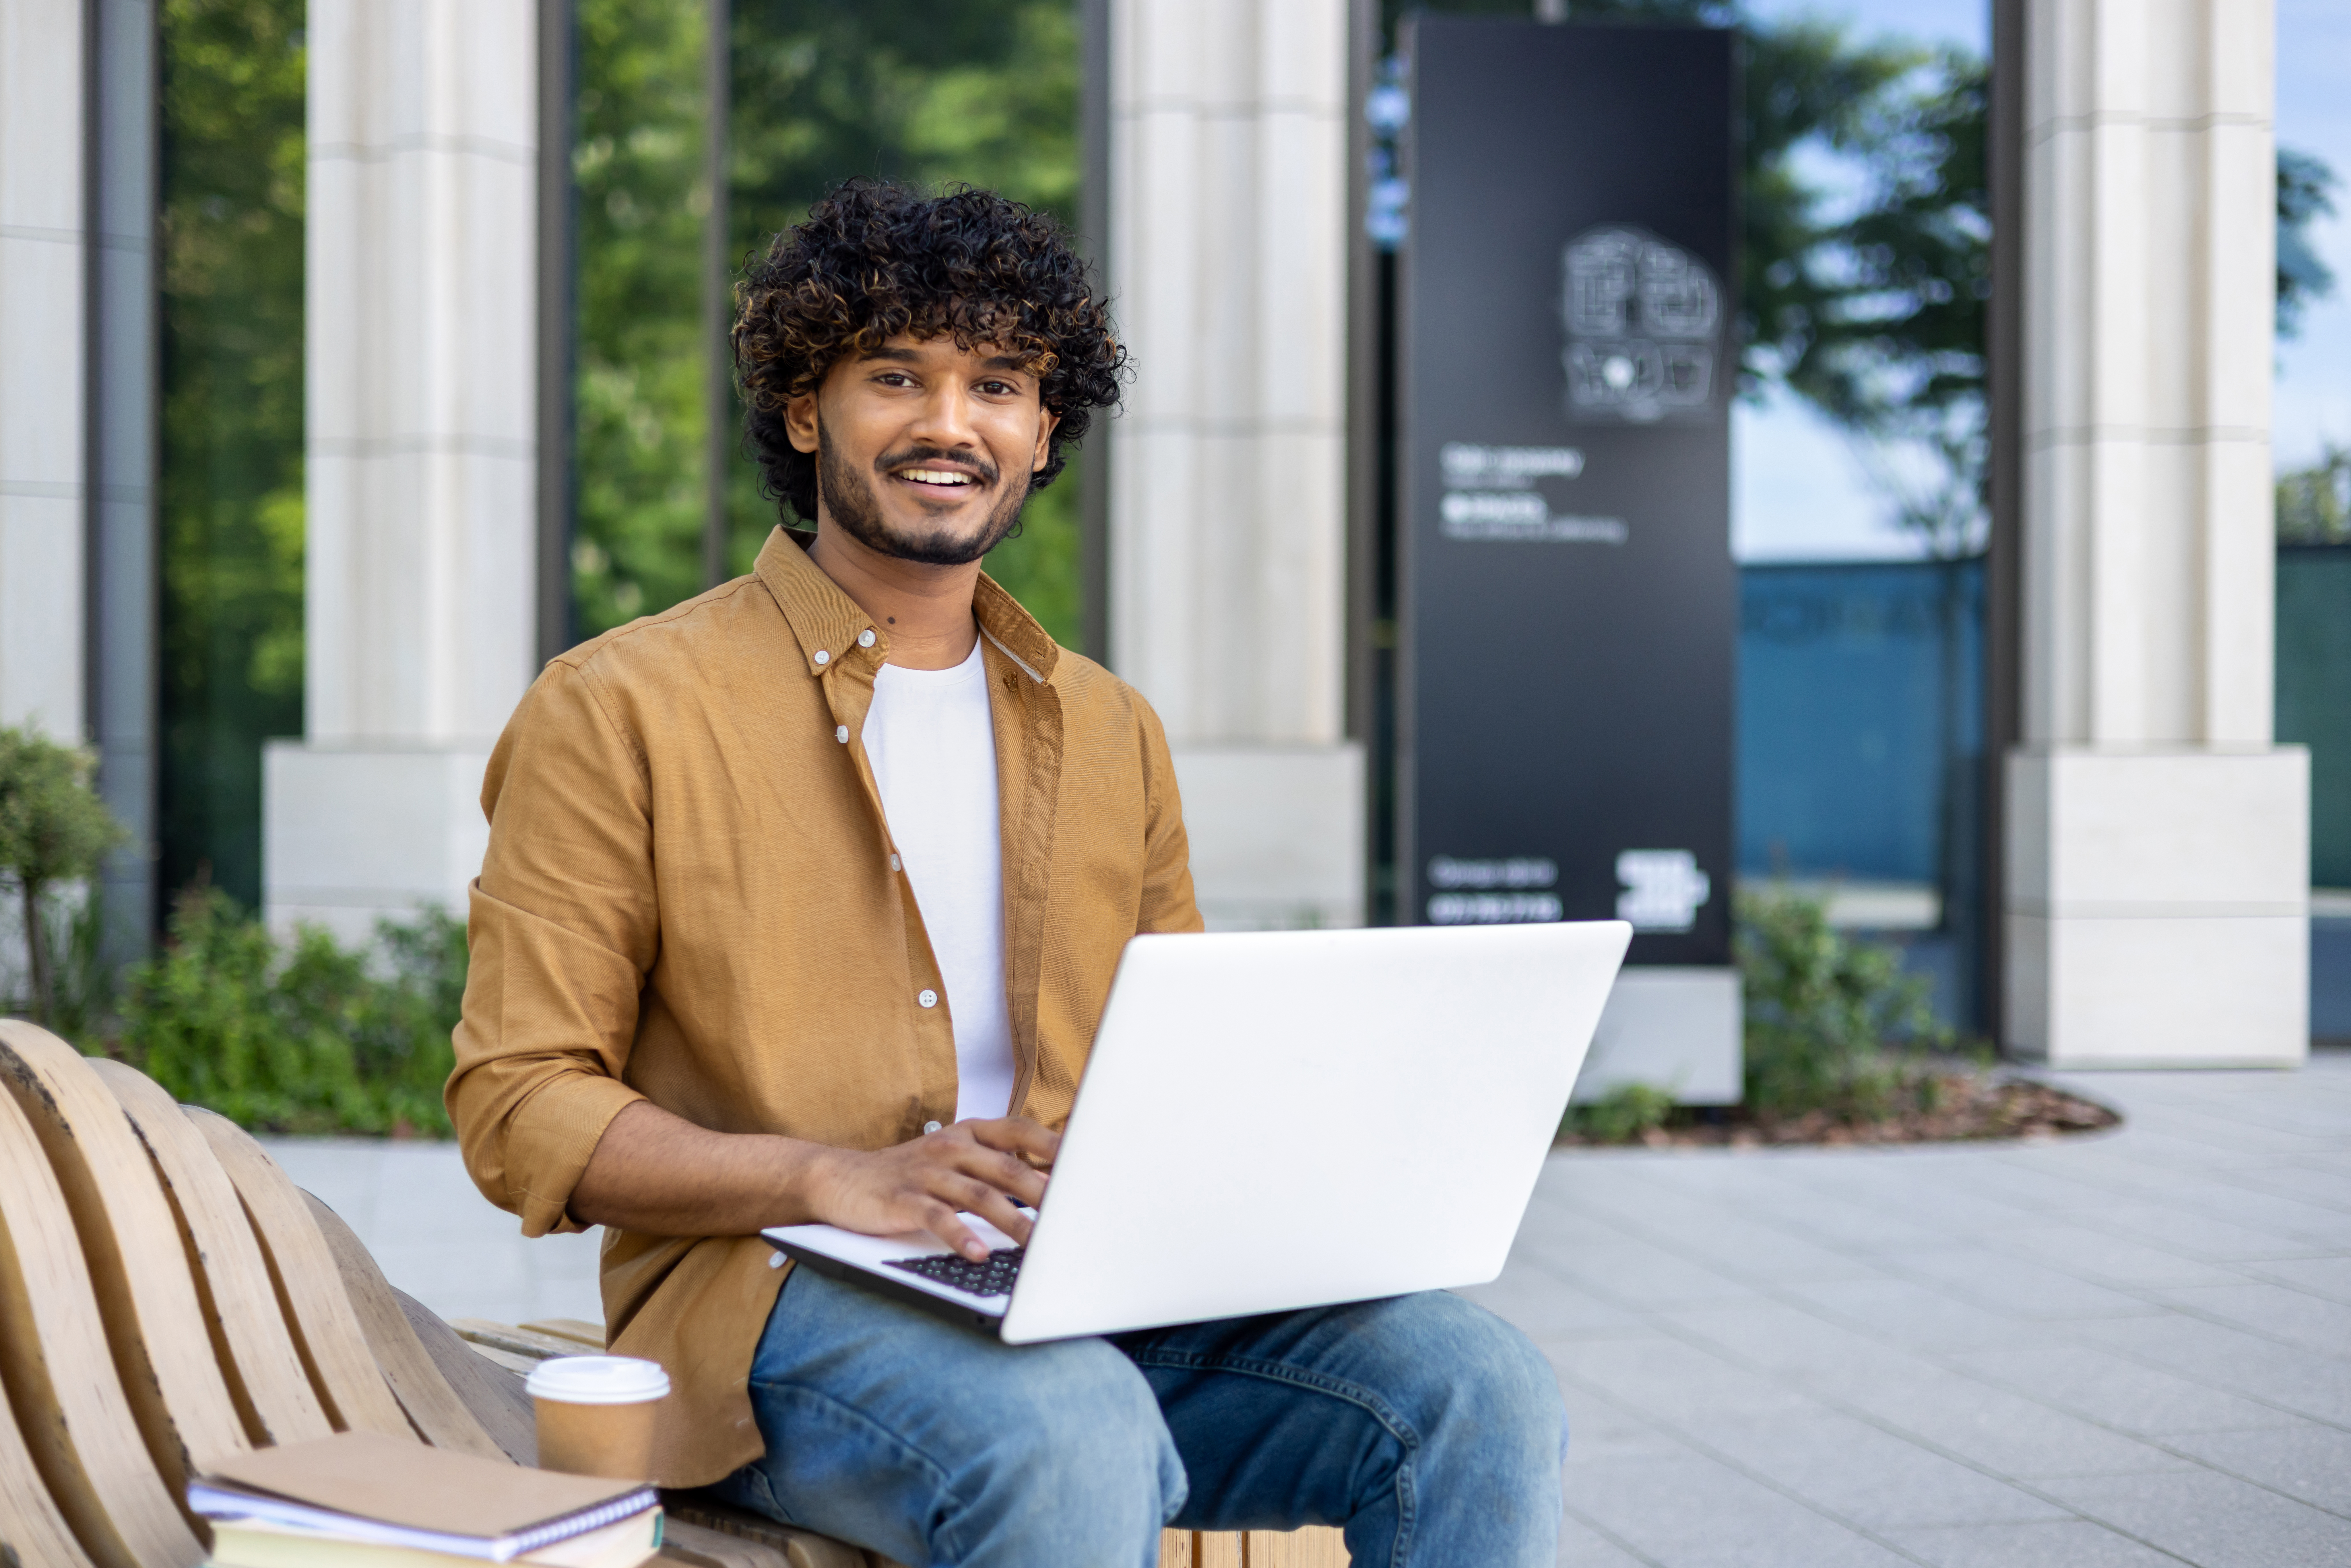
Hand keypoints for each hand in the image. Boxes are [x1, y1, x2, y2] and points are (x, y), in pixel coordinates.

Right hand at [808, 1117, 1058, 1260]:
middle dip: (1043, 1192)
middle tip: (1074, 1214)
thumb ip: (996, 1166)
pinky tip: (979, 1253)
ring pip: (978, 1195)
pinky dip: (960, 1236)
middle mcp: (950, 1147)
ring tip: (1037, 1245)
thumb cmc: (909, 1175)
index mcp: (968, 1134)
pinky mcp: (903, 1199)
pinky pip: (937, 1217)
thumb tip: (1052, 1184)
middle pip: (1006, 1167)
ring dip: (1012, 1221)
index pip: (1019, 1131)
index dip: (1054, 1144)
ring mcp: (926, 1172)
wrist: (839, 1178)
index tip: (1089, 1162)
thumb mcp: (954, 1161)